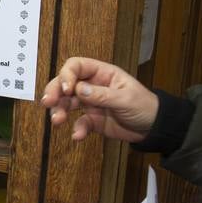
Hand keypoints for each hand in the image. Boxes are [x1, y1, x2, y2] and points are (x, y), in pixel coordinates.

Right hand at [40, 57, 159, 143]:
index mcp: (102, 73)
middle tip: (47, 103)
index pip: (76, 66)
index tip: (66, 89)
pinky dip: (76, 129)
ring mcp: (91, 103)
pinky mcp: (93, 120)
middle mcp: (93, 86)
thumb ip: (102, 95)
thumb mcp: (125, 99)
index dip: (66, 75)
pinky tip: (78, 136)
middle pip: (66, 84)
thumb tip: (79, 90)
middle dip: (55, 92)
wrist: (154, 129)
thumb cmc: (144, 106)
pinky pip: (79, 123)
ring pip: (67, 104)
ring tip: (57, 121)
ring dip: (59, 111)